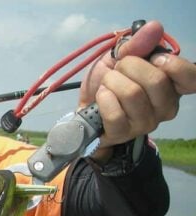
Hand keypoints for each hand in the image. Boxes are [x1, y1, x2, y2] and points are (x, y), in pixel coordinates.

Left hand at [79, 20, 195, 159]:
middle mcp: (166, 107)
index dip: (172, 64)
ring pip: (132, 94)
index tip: (153, 58)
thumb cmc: (108, 82)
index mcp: (172, 86)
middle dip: (128, 66)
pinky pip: (115, 112)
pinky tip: (101, 98)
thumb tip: (154, 27)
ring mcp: (146, 123)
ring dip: (111, 82)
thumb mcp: (119, 57)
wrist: (85, 108)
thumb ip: (137, 45)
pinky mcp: (124, 133)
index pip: (192, 78)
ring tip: (107, 85)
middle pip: (156, 80)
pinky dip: (103, 98)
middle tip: (117, 70)